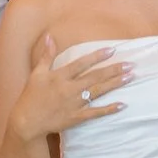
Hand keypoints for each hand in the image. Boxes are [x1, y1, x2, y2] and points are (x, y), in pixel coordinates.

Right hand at [8, 34, 125, 143]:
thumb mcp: (37, 73)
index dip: (97, 56)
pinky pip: (95, 113)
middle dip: (114, 70)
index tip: (112, 50)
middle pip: (95, 77)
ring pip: (98, 92)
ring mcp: (74, 104)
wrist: (27, 121)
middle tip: (130, 64)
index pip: (82, 64)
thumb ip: (47, 55)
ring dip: (115, 84)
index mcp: (60, 76)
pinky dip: (109, 109)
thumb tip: (49, 36)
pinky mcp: (76, 117)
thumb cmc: (31, 95)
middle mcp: (69, 89)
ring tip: (130, 77)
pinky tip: (122, 104)